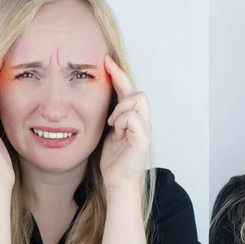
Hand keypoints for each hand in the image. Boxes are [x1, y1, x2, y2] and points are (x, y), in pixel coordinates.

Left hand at [100, 55, 150, 193]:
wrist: (118, 183)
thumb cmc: (114, 160)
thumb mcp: (109, 133)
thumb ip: (111, 117)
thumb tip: (99, 99)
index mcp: (134, 119)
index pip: (129, 90)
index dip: (118, 74)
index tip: (106, 60)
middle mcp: (143, 121)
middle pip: (137, 90)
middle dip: (120, 80)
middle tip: (106, 70)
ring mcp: (145, 130)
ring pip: (137, 99)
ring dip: (121, 107)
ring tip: (112, 123)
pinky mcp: (143, 139)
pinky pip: (133, 117)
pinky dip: (122, 120)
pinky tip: (115, 129)